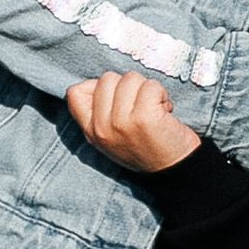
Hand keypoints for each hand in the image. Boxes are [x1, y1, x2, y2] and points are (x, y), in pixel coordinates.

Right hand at [66, 74, 199, 172]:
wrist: (173, 169)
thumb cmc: (146, 146)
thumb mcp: (111, 136)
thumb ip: (100, 112)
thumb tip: (99, 82)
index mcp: (91, 131)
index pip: (75, 93)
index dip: (95, 85)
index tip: (116, 98)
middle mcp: (102, 127)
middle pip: (107, 79)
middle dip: (128, 86)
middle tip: (140, 105)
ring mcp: (122, 122)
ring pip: (130, 78)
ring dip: (147, 89)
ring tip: (154, 109)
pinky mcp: (144, 117)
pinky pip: (151, 86)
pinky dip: (162, 93)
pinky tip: (165, 110)